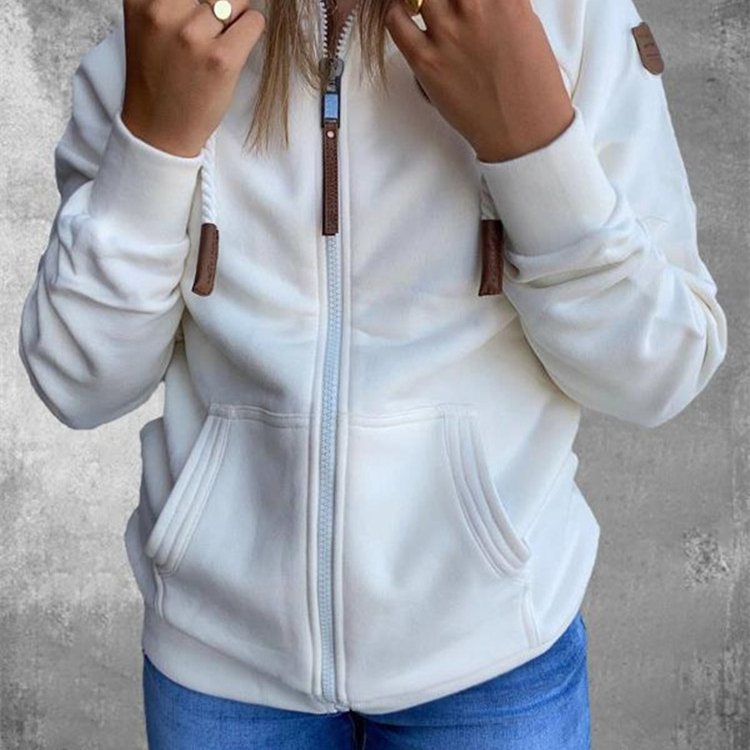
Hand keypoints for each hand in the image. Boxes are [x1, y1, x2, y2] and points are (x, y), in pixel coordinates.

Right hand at [120, 0, 265, 157]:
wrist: (158, 130)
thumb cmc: (158, 77)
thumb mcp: (148, 24)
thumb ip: (170, 1)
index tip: (199, 10)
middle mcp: (163, 11)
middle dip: (219, 2)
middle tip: (213, 25)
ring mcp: (192, 36)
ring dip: (236, 17)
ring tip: (219, 41)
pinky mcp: (221, 59)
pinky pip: (254, 22)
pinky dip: (251, 31)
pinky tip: (233, 50)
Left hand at [384, 0, 573, 161]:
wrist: (522, 131)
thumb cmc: (531, 86)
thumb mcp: (527, 27)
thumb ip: (500, 4)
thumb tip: (482, 0)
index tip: (460, 0)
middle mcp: (474, 7)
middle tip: (445, 5)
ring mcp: (448, 33)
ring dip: (420, 0)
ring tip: (424, 8)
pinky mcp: (426, 60)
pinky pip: (396, 21)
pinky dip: (396, 13)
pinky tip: (404, 18)